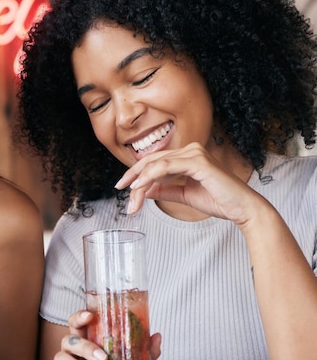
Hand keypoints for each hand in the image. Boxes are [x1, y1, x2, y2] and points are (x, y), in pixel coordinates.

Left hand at [115, 142, 261, 224]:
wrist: (241, 208)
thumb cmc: (217, 200)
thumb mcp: (183, 195)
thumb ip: (164, 190)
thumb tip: (143, 190)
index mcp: (187, 156)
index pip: (155, 162)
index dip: (136, 173)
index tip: (123, 186)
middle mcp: (190, 150)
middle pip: (152, 161)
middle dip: (133, 176)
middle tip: (119, 189)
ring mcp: (194, 153)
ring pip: (156, 164)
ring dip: (140, 181)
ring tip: (131, 196)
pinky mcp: (198, 161)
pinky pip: (167, 166)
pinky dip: (150, 176)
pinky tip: (140, 186)